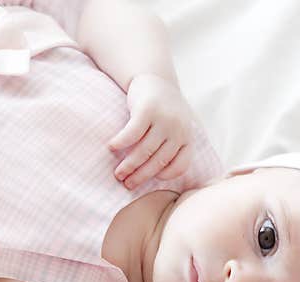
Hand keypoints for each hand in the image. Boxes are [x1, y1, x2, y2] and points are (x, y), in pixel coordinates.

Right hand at [108, 73, 195, 188]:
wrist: (156, 78)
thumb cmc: (162, 112)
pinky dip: (121, 143)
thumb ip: (169, 148)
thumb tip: (151, 175)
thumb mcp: (174, 129)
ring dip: (128, 165)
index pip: (180, 165)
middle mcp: (179, 130)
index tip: (152, 179)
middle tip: (127, 184)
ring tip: (118, 173)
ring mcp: (164, 120)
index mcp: (187, 137)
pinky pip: (132, 133)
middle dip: (140, 176)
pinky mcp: (147, 110)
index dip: (166, 175)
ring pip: (144, 150)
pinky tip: (111, 147)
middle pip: (158, 161)